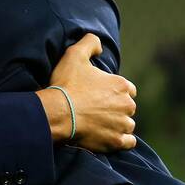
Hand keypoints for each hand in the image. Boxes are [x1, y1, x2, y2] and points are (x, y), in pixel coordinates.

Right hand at [39, 34, 136, 151]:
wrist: (57, 113)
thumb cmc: (65, 85)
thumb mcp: (74, 55)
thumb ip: (89, 43)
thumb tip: (98, 44)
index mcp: (121, 85)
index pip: (127, 89)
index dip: (113, 92)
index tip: (99, 96)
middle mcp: (127, 105)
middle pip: (127, 107)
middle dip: (116, 109)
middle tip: (95, 111)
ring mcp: (123, 124)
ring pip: (127, 124)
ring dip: (117, 125)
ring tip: (99, 125)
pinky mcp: (116, 141)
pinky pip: (128, 142)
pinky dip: (121, 140)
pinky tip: (108, 137)